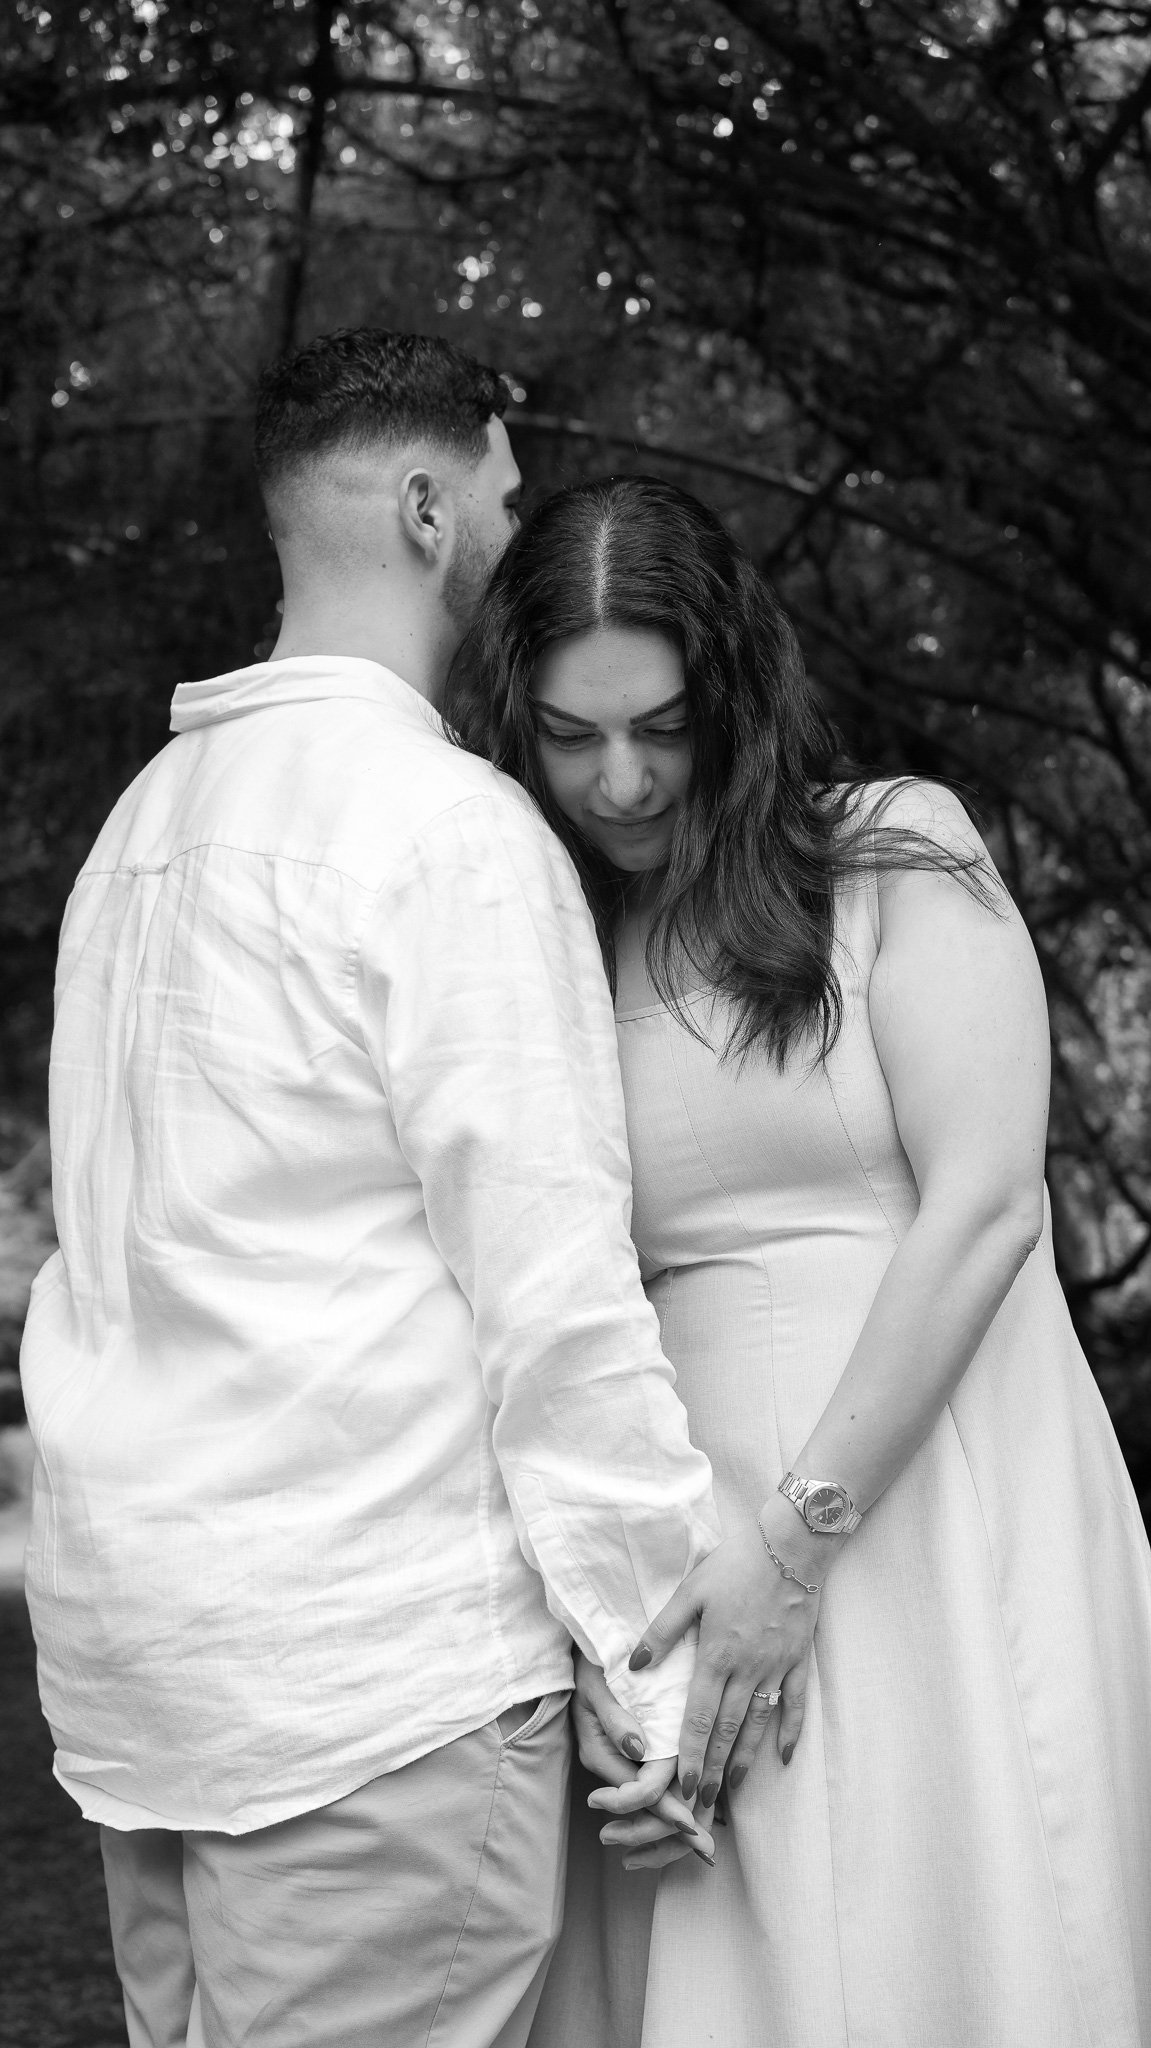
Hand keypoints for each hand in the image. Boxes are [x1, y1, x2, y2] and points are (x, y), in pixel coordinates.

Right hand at [572, 1653, 714, 1867]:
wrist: (584, 1655)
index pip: (636, 1790)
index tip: (692, 1827)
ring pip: (646, 1808)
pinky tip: (692, 1821)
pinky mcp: (631, 1756)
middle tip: (707, 1850)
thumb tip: (637, 1748)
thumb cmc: (591, 1665)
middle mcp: (610, 1764)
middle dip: (670, 1835)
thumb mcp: (596, 1685)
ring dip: (671, 1830)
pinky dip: (669, 1811)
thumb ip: (615, 1717)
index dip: (665, 1810)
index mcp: (601, 1752)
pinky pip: (649, 1792)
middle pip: (642, 1810)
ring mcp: (620, 1763)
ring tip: (705, 1848)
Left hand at [628, 1505, 834, 1804]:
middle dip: (713, 1770)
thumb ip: (663, 1632)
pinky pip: (795, 1704)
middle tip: (701, 1805)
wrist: (790, 1547)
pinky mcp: (799, 1660)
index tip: (681, 1787)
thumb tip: (633, 1665)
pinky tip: (783, 1756)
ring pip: (758, 1724)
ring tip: (733, 1790)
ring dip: (745, 1759)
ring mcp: (776, 1668)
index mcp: (717, 1656)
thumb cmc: (735, 1565)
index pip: (699, 1718)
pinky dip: (790, 1732)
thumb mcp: (690, 1592)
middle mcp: (747, 1670)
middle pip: (728, 1731)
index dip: (690, 1755)